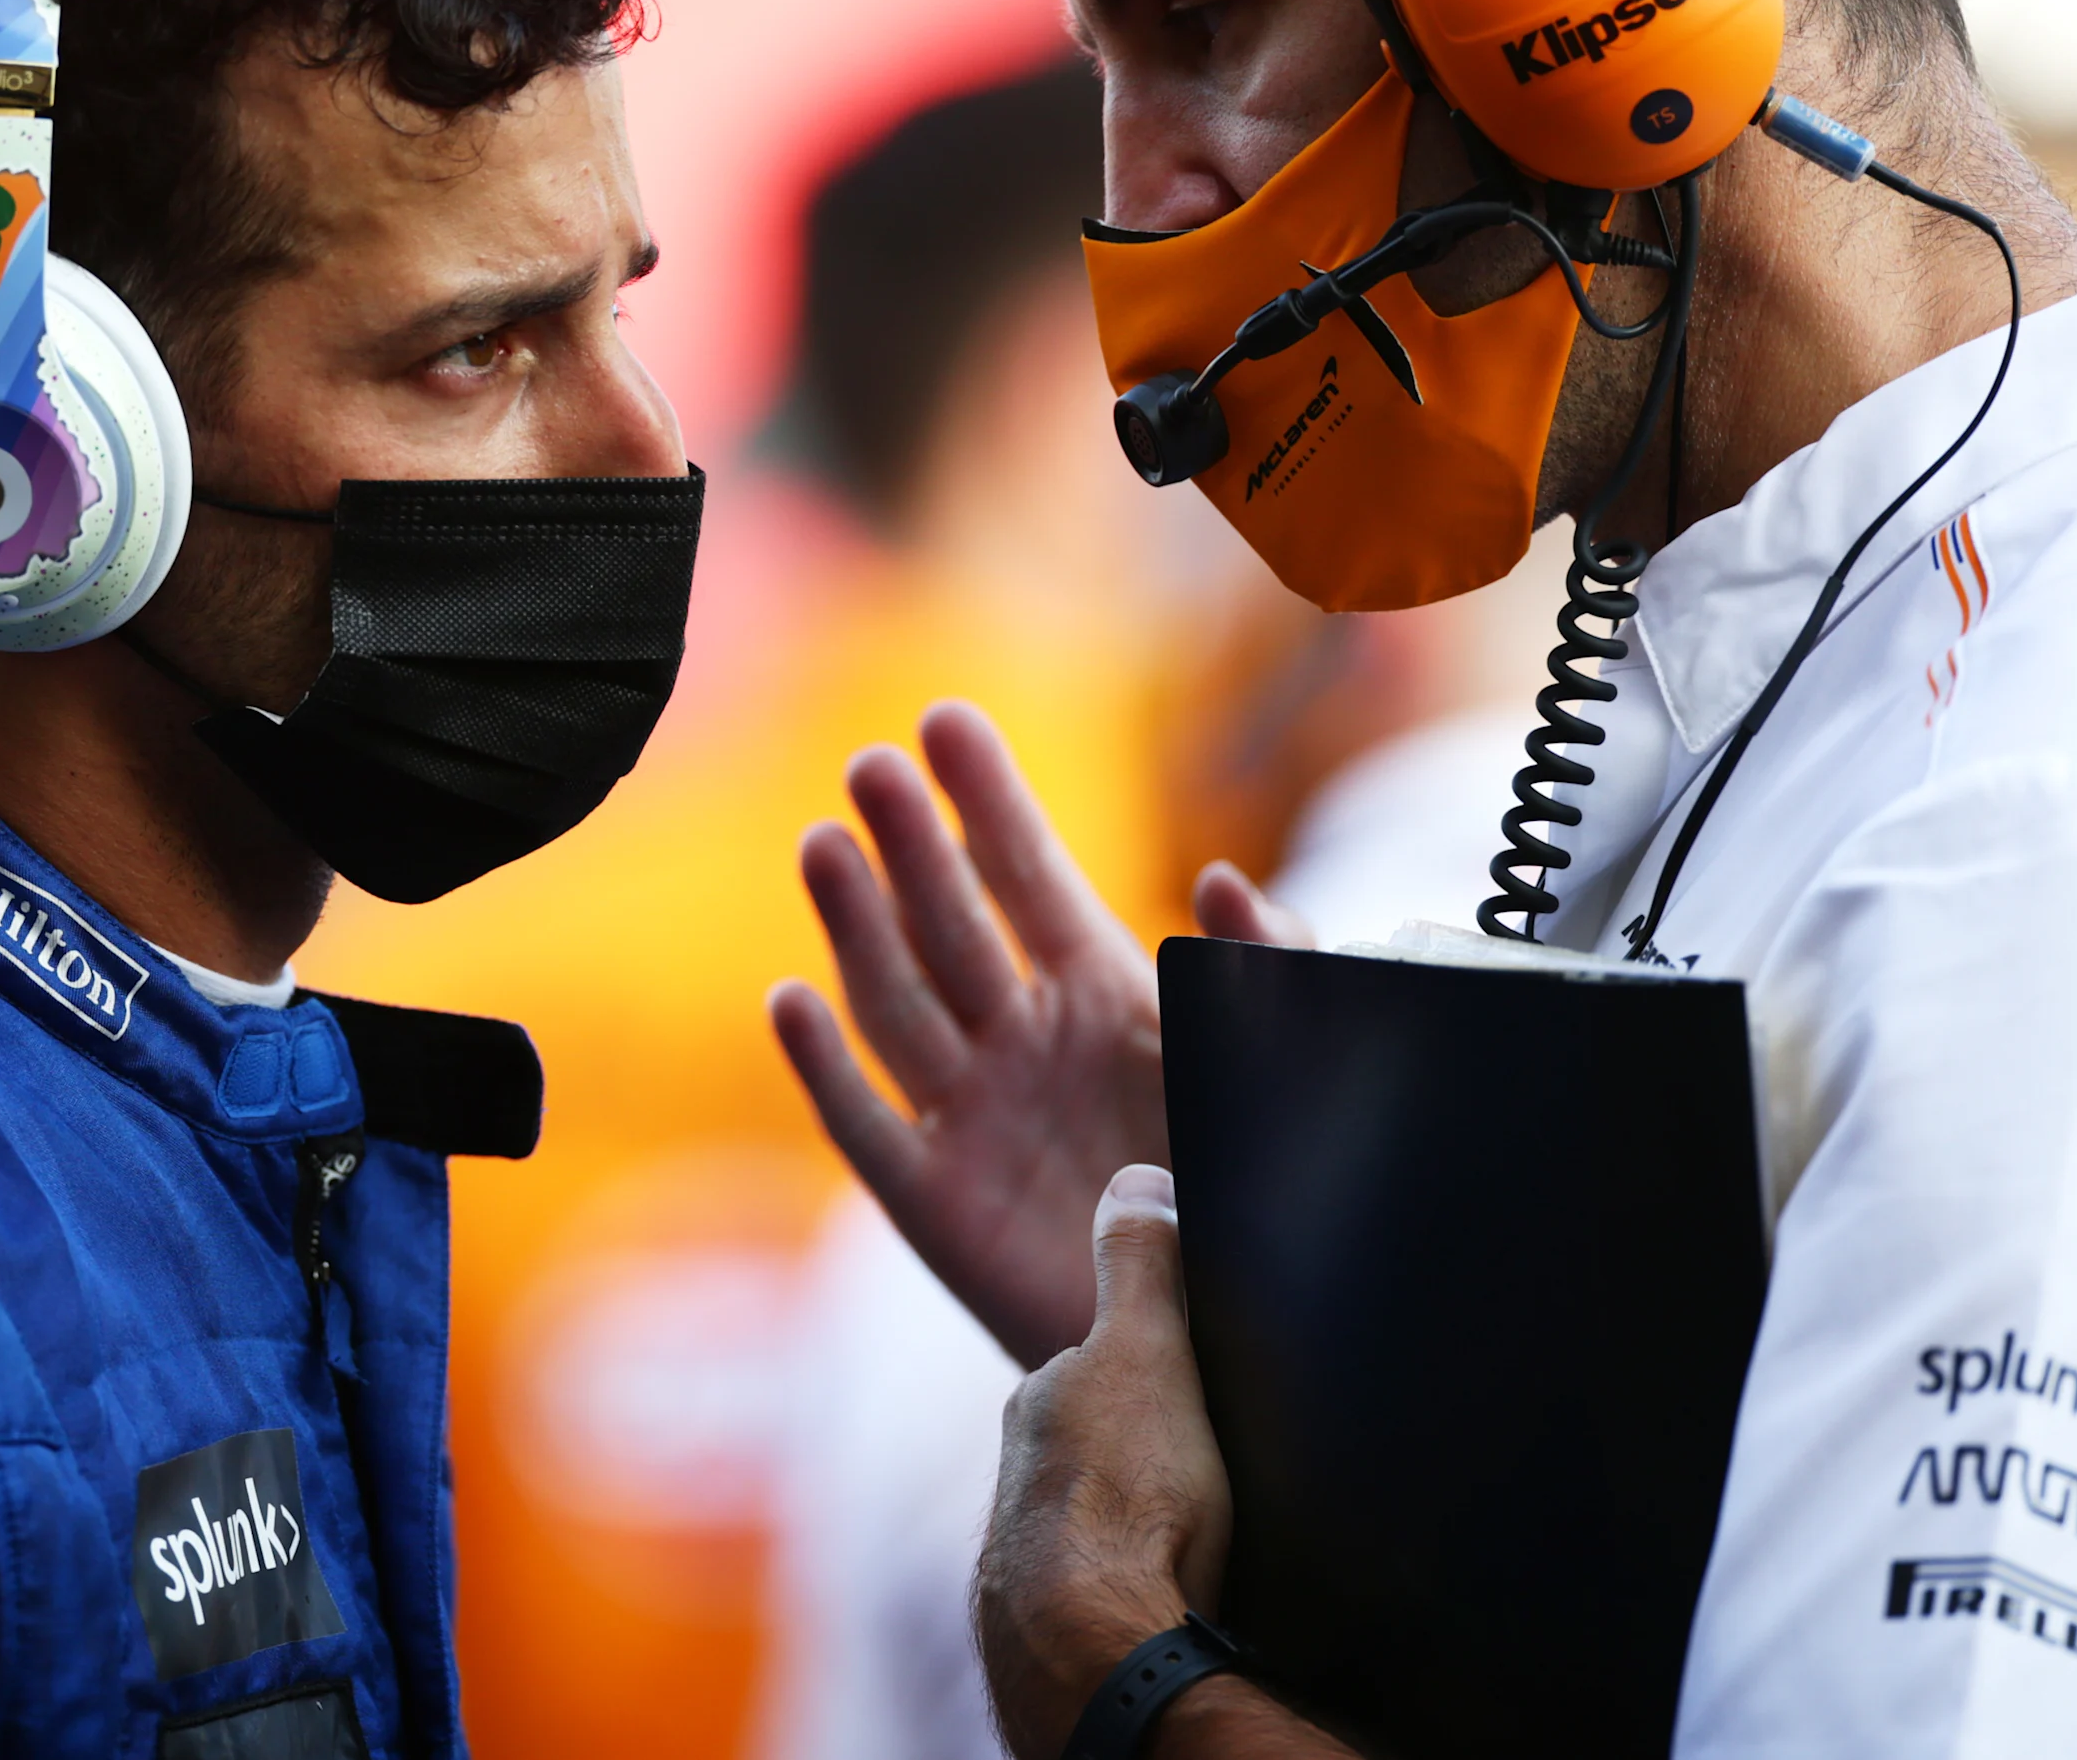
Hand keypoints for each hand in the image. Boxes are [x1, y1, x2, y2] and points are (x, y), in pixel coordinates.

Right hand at [767, 700, 1305, 1364]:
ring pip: (897, 1003)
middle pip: (949, 922)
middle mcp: (1024, 1041)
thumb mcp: (1286, 1073)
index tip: (947, 721)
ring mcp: (972, 1117)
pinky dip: (826, 1068)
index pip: (1031, 875)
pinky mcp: (935, 1205)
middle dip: (911, 842)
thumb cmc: (1258, 1203)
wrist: (1226, 1355)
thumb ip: (1270, 974)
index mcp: (1105, 996)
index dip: (989, 799)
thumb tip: (1219, 875)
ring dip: (856, 926)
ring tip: (825, 844)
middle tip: (871, 762)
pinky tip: (790, 1000)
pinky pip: (868, 1128)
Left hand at [977, 1167, 1346, 1759]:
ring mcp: (1033, 1552)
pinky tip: (1183, 1588)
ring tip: (1208, 1531)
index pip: (1104, 1365)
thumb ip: (1141, 1267)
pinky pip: (1111, 1580)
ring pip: (1102, 1513)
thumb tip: (1133, 1177)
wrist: (1100, 1648)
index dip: (1161, 1369)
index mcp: (1042, 1405)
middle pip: (1098, 1439)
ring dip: (1146, 1517)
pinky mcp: (1058, 1625)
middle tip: (1218, 1463)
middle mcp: (1021, 1476)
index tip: (1207, 1388)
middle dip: (1148, 1445)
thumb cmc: (1129, 1494)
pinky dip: (1144, 1576)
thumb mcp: (1149, 1354)